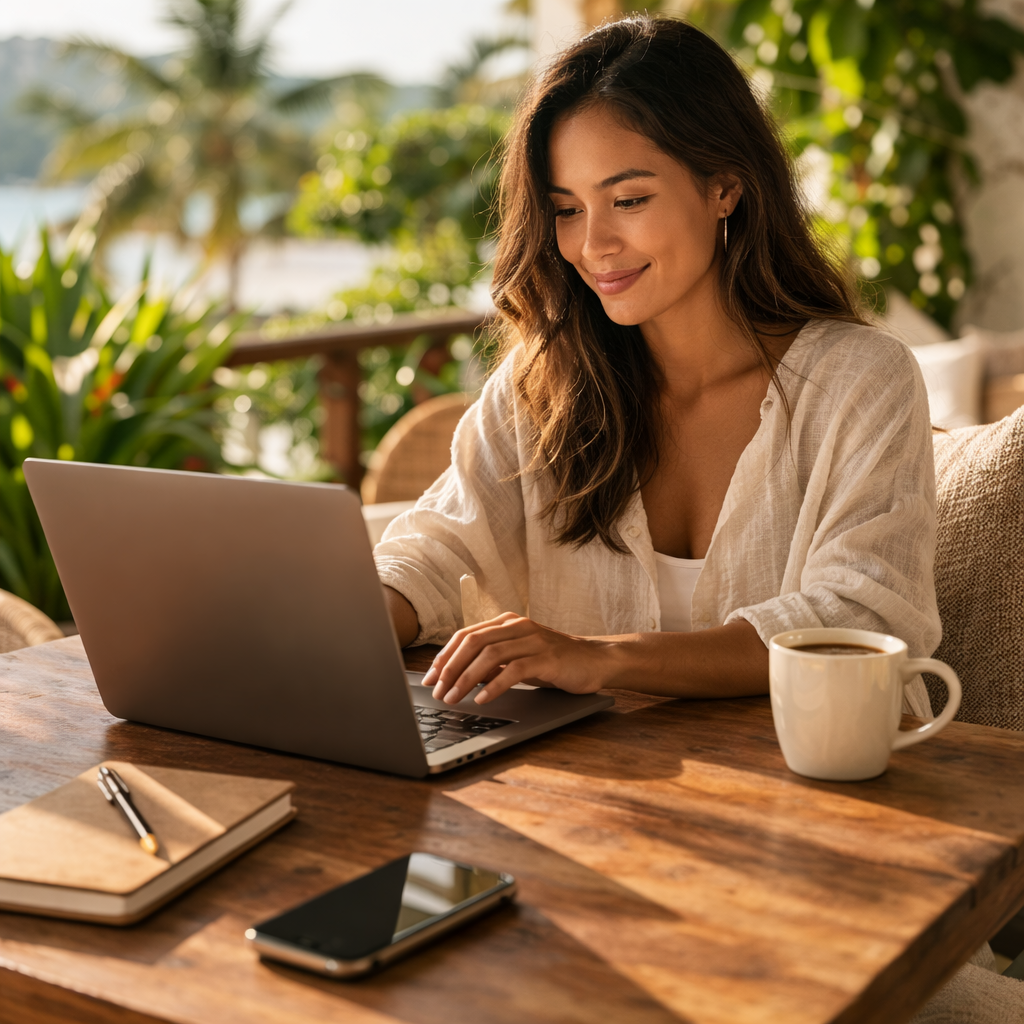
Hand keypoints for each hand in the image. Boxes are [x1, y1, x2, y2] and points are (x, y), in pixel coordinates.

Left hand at [421, 613, 614, 705]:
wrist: (596, 660)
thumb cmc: (554, 661)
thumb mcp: (518, 658)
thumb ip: (492, 662)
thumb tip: (457, 677)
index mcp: (506, 622)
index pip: (466, 635)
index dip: (444, 656)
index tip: (429, 678)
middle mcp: (517, 626)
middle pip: (473, 642)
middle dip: (450, 668)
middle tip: (437, 690)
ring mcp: (533, 640)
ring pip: (489, 655)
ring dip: (466, 679)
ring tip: (453, 698)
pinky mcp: (547, 657)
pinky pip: (514, 669)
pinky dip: (494, 685)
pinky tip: (483, 698)